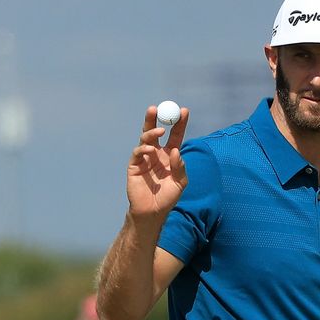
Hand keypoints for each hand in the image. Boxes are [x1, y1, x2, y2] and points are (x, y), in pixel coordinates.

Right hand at [126, 105, 189, 220]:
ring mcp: (144, 158)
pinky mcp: (134, 165)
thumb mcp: (180, 182)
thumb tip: (176, 151)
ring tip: (159, 132)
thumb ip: (180, 167)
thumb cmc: (168, 197)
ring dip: (151, 132)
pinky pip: (138, 152)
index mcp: (170, 155)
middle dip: (155, 118)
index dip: (179, 123)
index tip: (184, 110)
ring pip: (145, 138)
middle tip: (157, 107)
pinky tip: (150, 150)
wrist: (152, 212)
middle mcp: (156, 153)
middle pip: (155, 131)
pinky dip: (144, 148)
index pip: (175, 135)